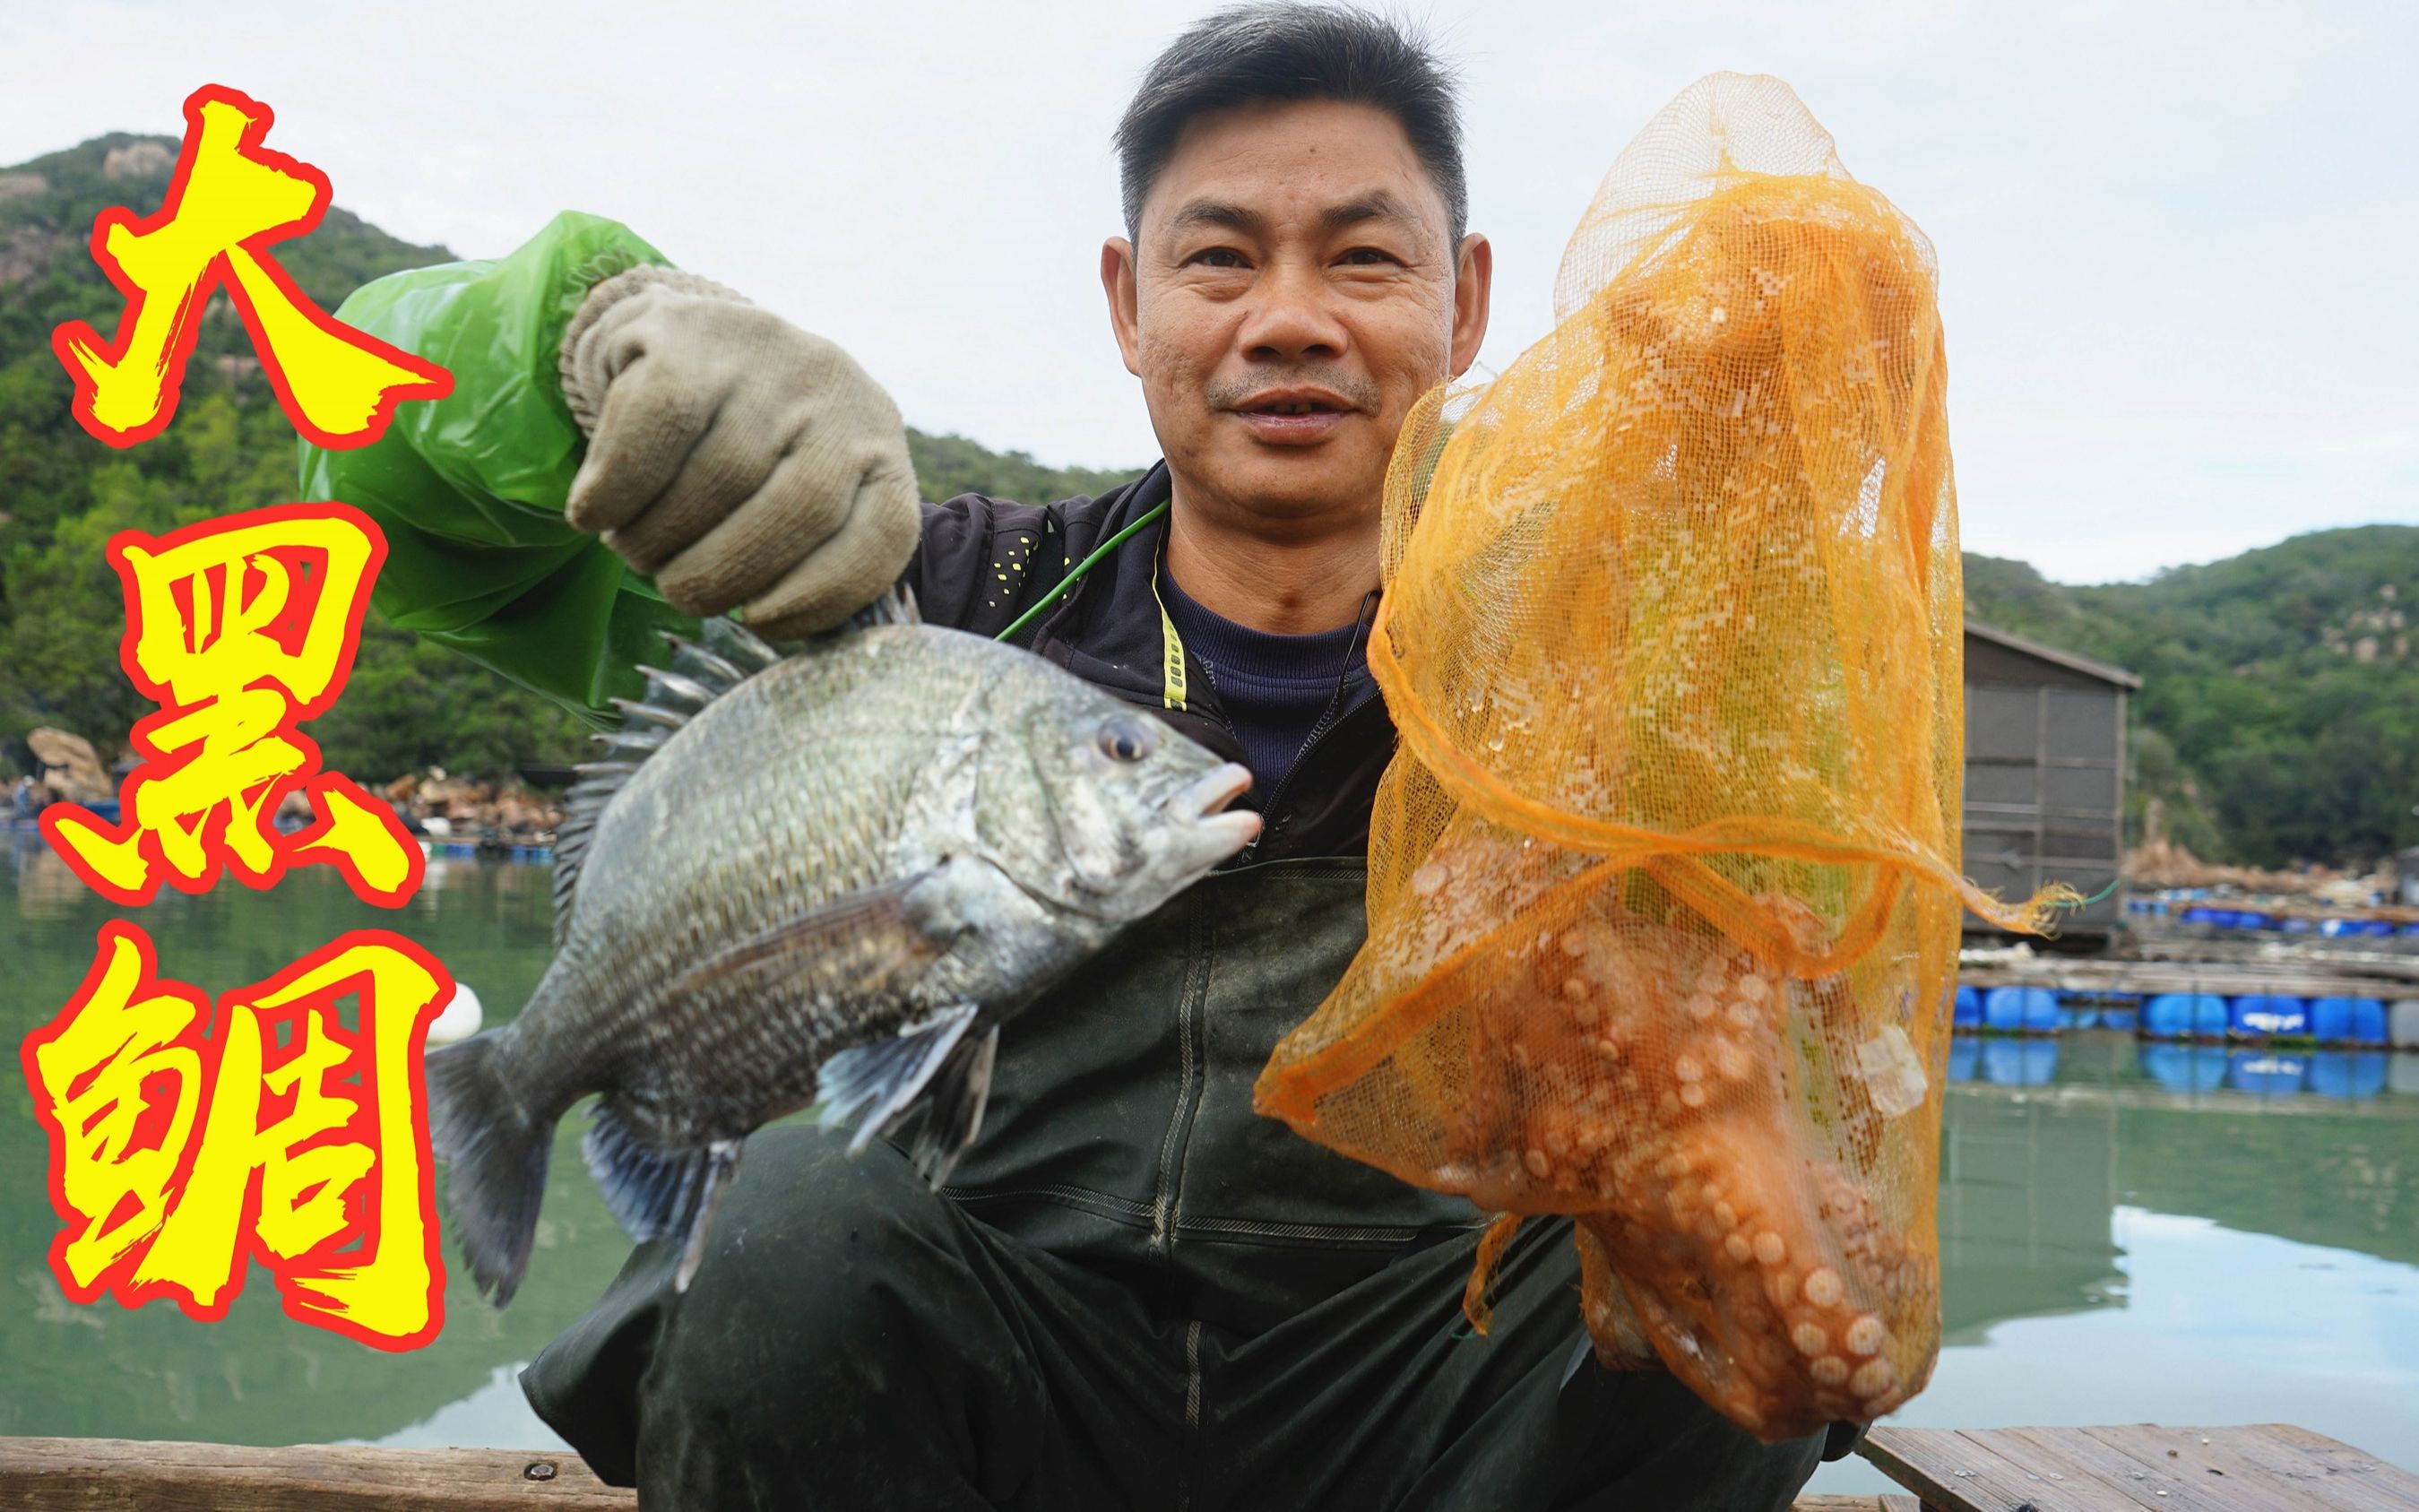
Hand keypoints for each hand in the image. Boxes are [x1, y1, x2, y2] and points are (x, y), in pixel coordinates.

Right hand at [559, 267, 919, 636]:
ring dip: (657, 540)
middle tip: (676, 589)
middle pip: (797, 513)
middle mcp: (838, 395)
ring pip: (718, 479)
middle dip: (720, 576)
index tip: (760, 620)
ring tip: (637, 549)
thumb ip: (807, 558)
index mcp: (880, 450)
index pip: (882, 540)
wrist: (683, 337)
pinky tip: (595, 512)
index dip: (821, 600)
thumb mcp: (800, 494)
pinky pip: (651, 434)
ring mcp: (767, 357)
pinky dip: (616, 493)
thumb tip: (768, 627)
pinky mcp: (688, 336)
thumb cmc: (747, 450)